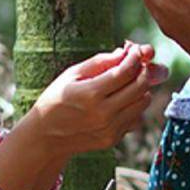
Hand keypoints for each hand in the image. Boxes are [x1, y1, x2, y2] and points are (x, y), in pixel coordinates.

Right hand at [27, 42, 157, 156]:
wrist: (45, 136)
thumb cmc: (56, 99)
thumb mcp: (71, 75)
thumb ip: (99, 62)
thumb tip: (124, 52)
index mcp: (90, 94)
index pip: (126, 71)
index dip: (135, 58)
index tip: (135, 51)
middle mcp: (103, 113)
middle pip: (140, 86)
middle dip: (143, 71)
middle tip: (137, 64)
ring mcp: (109, 129)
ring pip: (143, 103)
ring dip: (141, 89)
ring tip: (128, 83)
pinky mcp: (113, 139)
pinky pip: (136, 118)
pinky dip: (134, 107)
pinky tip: (121, 101)